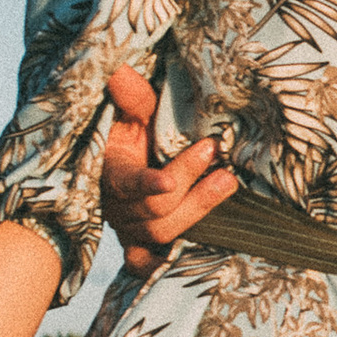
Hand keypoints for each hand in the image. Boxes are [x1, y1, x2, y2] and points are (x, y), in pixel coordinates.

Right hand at [99, 63, 237, 273]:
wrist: (113, 149)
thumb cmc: (126, 126)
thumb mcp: (129, 109)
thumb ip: (130, 97)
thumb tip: (120, 70)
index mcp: (109, 171)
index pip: (127, 184)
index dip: (149, 183)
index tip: (172, 178)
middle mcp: (116, 205)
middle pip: (154, 213)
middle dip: (191, 192)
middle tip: (221, 166)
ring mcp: (127, 227)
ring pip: (161, 234)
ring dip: (197, 211)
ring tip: (227, 183)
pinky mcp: (137, 241)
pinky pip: (144, 262)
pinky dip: (160, 267)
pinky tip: (192, 262)